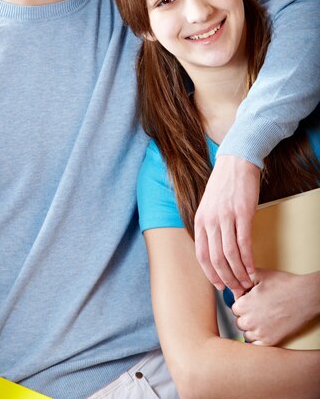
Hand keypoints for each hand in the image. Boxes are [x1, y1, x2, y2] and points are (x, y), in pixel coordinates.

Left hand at [194, 155, 259, 297]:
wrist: (236, 162)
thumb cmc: (223, 185)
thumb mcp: (208, 206)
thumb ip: (209, 226)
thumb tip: (215, 250)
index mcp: (199, 220)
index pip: (201, 255)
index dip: (210, 274)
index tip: (219, 286)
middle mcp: (210, 220)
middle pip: (216, 259)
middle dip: (226, 278)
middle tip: (236, 289)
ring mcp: (226, 217)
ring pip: (230, 255)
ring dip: (238, 273)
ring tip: (246, 283)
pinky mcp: (243, 214)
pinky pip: (244, 243)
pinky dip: (248, 260)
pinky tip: (252, 269)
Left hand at [231, 269, 319, 345]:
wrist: (305, 296)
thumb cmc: (284, 285)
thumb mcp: (259, 275)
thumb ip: (242, 280)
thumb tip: (234, 287)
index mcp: (244, 304)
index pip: (234, 308)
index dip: (242, 303)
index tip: (249, 302)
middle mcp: (249, 320)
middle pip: (239, 321)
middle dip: (246, 315)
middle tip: (257, 309)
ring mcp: (260, 332)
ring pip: (246, 333)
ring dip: (251, 327)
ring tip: (262, 318)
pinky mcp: (270, 341)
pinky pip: (256, 344)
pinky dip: (258, 338)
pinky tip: (265, 329)